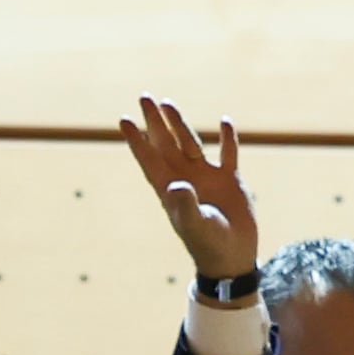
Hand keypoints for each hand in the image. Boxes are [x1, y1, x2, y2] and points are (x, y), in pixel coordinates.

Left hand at [120, 96, 257, 279]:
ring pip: (191, 143)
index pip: (149, 158)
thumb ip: (185, 205)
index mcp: (171, 189)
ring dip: (180, 124)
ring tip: (168, 103)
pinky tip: (224, 121)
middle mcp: (185, 179)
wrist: (230, 257)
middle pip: (166, 143)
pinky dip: (228, 139)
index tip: (122, 120)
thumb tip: (177, 185)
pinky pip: (228, 154)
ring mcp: (207, 178)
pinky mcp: (230, 181)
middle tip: (143, 97)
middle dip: (154, 121)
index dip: (135, 140)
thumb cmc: (208, 244)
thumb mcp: (195, 225)